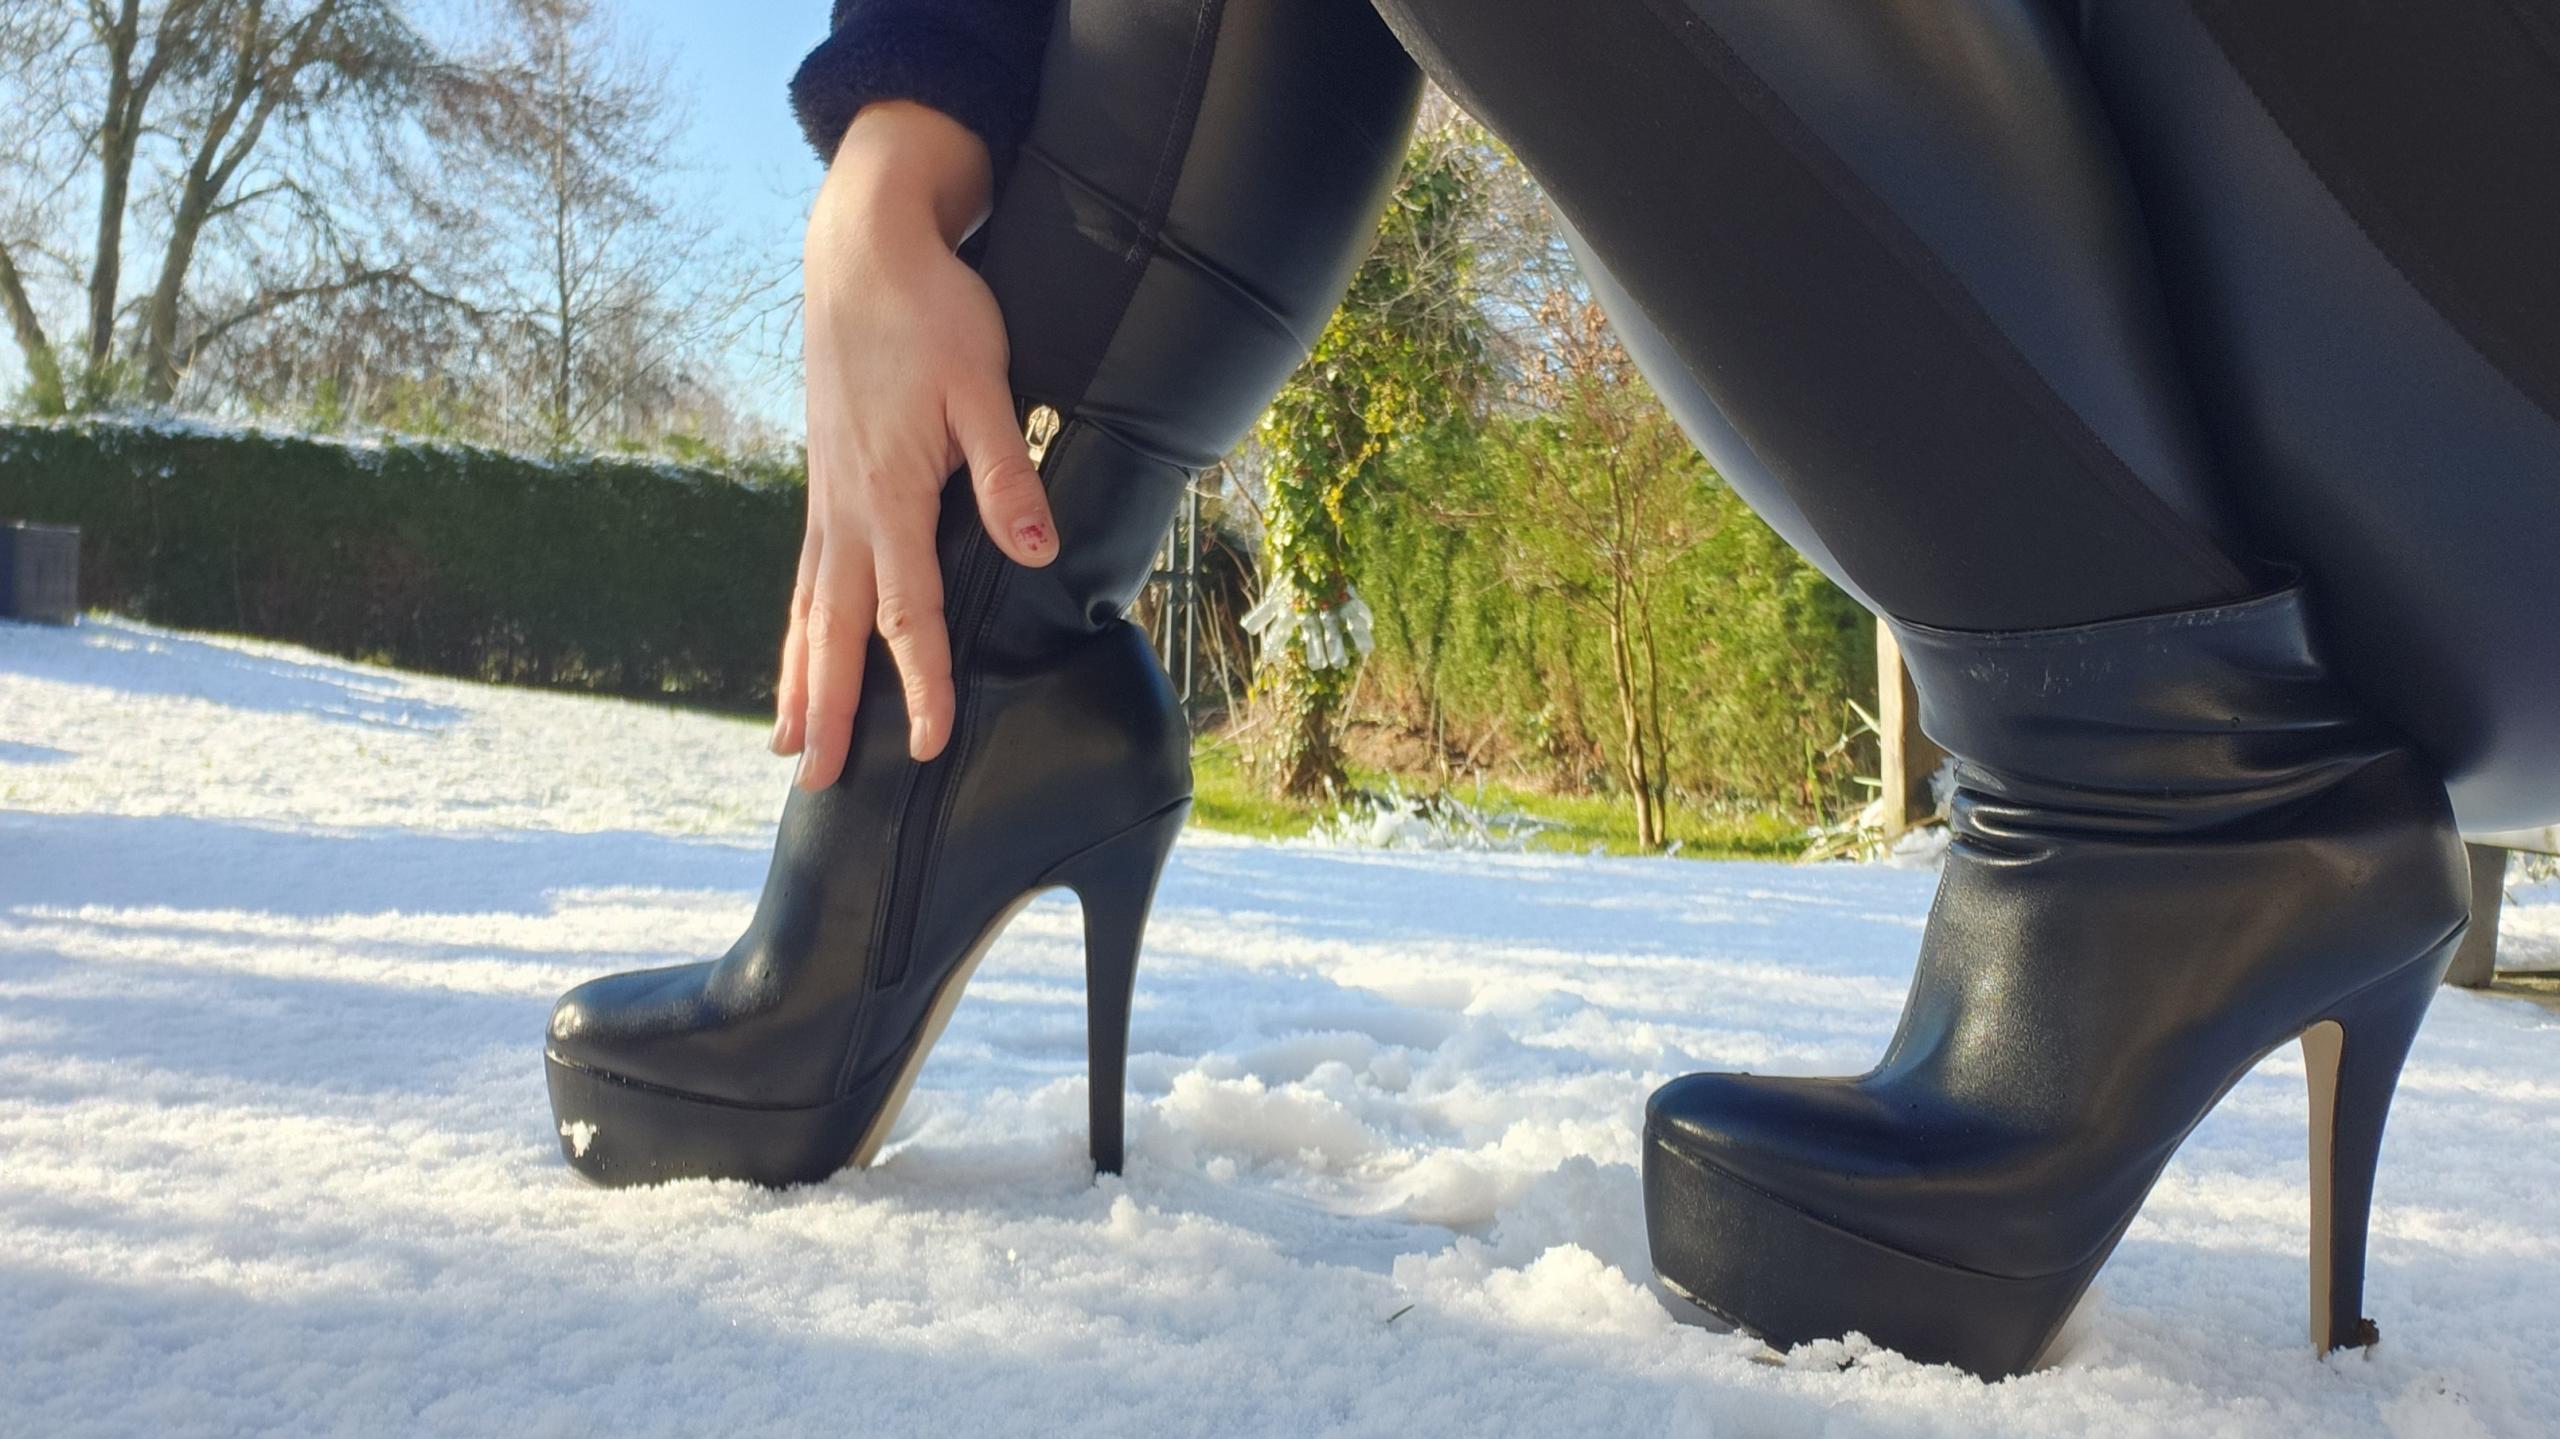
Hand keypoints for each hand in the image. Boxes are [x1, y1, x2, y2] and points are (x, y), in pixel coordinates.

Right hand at [780, 101, 1057, 789]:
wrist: (864, 248)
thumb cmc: (932, 313)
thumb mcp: (984, 386)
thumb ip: (1006, 475)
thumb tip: (1036, 557)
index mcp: (888, 494)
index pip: (906, 613)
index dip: (920, 683)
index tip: (926, 745)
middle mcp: (845, 509)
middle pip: (831, 630)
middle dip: (825, 711)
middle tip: (812, 784)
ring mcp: (825, 497)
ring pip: (805, 609)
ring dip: (796, 680)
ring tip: (785, 745)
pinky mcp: (823, 483)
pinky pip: (804, 575)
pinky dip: (795, 627)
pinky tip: (797, 652)